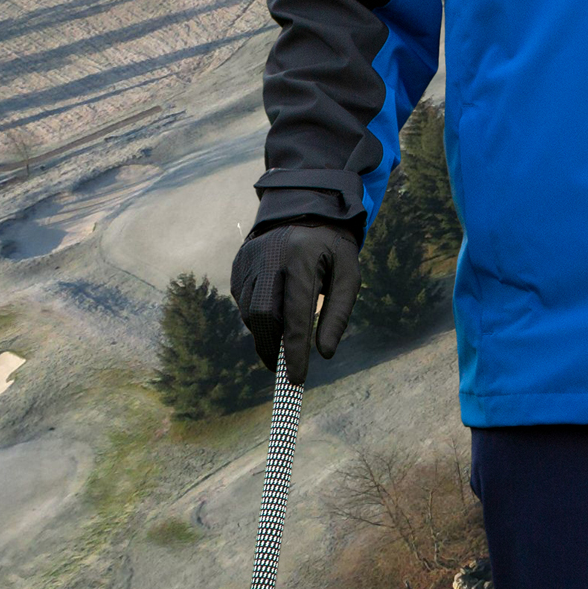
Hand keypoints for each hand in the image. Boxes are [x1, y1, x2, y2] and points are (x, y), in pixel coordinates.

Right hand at [229, 220, 361, 383]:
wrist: (307, 209)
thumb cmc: (333, 249)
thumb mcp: (349, 274)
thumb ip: (338, 314)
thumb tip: (325, 354)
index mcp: (301, 260)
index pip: (295, 315)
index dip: (295, 351)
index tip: (296, 379)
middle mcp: (269, 259)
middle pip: (263, 317)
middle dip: (273, 347)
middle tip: (284, 368)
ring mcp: (248, 261)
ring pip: (249, 312)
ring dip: (265, 332)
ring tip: (283, 337)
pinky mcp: (238, 264)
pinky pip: (243, 300)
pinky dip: (257, 315)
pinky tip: (274, 311)